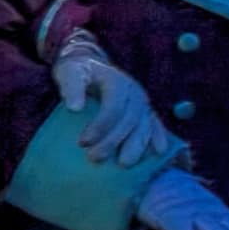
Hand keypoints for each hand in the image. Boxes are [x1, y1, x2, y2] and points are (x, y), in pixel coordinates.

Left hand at [55, 35, 170, 173]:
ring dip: (136, 146)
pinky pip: (155, 125)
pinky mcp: (145, 111)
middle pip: (129, 120)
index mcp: (117, 82)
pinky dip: (158, 138)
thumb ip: (72, 87)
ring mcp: (142, 102)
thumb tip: (74, 108)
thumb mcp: (69, 72)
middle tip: (95, 159)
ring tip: (124, 164)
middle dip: (114, 141)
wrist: (89, 64)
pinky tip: (159, 153)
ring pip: (144, 125)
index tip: (82, 143)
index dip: (100, 126)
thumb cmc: (77, 71)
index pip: (113, 107)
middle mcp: (135, 92)